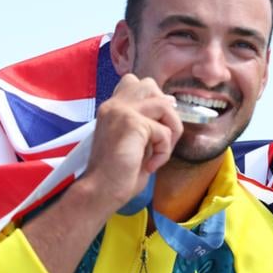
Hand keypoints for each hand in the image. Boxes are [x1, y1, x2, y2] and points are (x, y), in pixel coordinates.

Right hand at [79, 74, 182, 213]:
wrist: (102, 190)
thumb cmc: (119, 173)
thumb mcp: (136, 141)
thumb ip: (148, 122)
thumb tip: (171, 107)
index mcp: (112, 108)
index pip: (135, 82)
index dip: (153, 99)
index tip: (154, 128)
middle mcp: (114, 105)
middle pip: (150, 85)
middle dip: (165, 111)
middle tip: (161, 138)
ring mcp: (121, 111)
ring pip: (165, 105)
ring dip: (171, 132)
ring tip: (160, 152)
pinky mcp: (131, 123)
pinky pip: (164, 131)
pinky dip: (164, 152)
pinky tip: (151, 165)